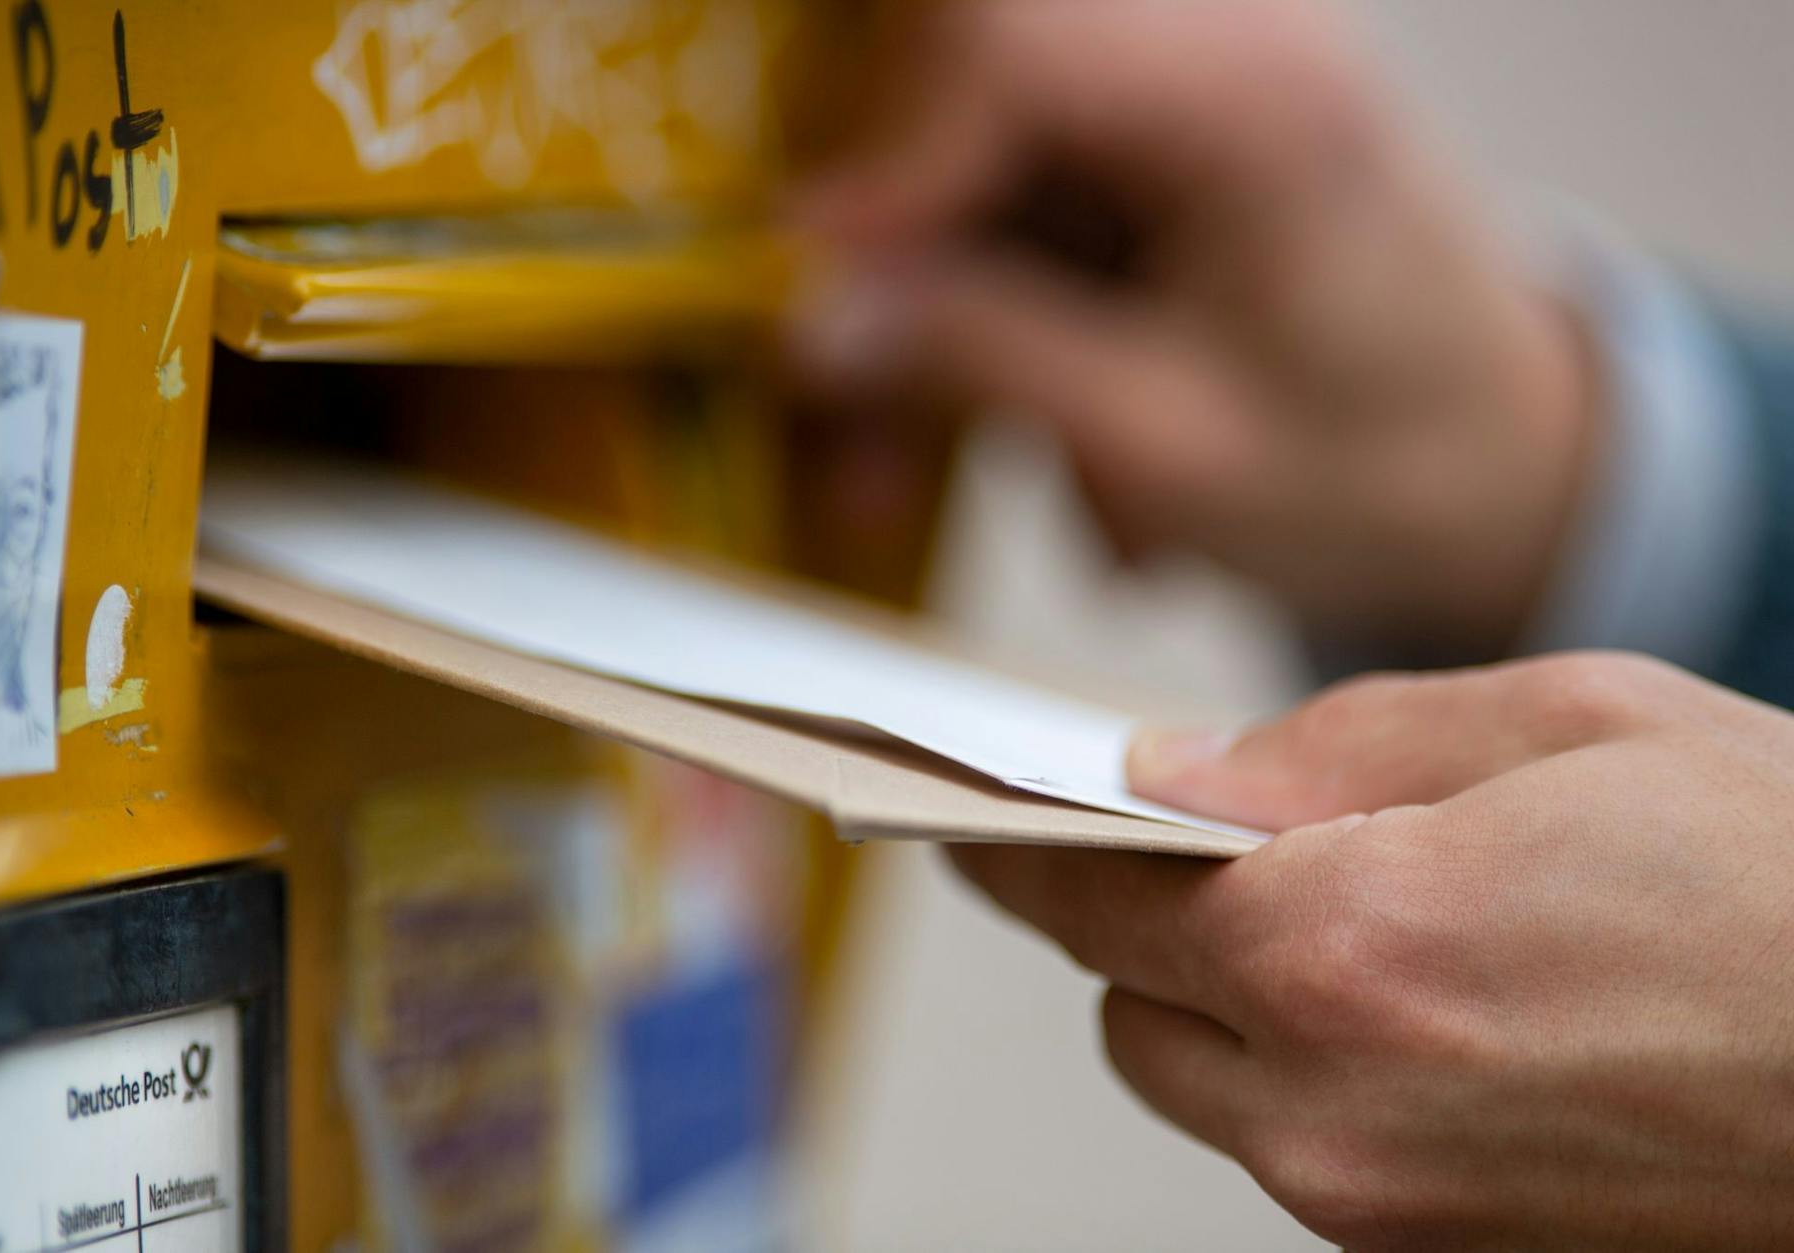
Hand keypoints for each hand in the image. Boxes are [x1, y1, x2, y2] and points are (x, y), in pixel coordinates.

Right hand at [792, 0, 1597, 654]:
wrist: (1504, 471)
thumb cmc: (1385, 468)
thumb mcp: (1169, 448)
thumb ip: (985, 363)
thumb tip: (817, 320)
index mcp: (1251, 101)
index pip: (1005, 49)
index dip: (883, 166)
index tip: (811, 290)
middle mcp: (1220, 48)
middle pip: (962, 85)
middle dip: (886, 255)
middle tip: (843, 400)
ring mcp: (1186, 89)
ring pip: (966, 159)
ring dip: (920, 309)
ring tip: (906, 472)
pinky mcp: (1158, 145)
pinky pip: (1012, 201)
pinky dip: (978, 316)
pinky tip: (1009, 433)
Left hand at [952, 653, 1793, 1249]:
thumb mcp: (1571, 722)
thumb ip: (1335, 743)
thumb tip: (1174, 769)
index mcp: (1345, 953)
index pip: (1089, 896)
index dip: (1017, 846)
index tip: (965, 816)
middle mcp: (1337, 1112)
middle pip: (1126, 1011)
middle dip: (1134, 920)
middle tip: (1184, 840)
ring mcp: (1391, 1214)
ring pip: (1206, 1092)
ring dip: (1221, 1002)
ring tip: (1322, 909)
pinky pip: (1303, 1150)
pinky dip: (1304, 1069)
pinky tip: (1399, 994)